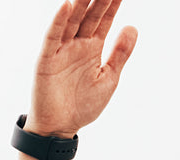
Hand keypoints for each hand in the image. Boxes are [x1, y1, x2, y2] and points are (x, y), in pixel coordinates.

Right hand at [28, 0, 137, 137]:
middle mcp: (76, 44)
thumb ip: (120, 53)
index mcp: (92, 48)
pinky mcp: (46, 60)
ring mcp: (61, 50)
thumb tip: (133, 27)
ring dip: (81, 3)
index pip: (104, 20)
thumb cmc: (83, 106)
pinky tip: (67, 6)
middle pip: (89, 15)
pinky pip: (53, 37)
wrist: (60, 128)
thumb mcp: (109, 79)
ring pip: (72, 21)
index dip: (113, 4)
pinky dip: (59, 21)